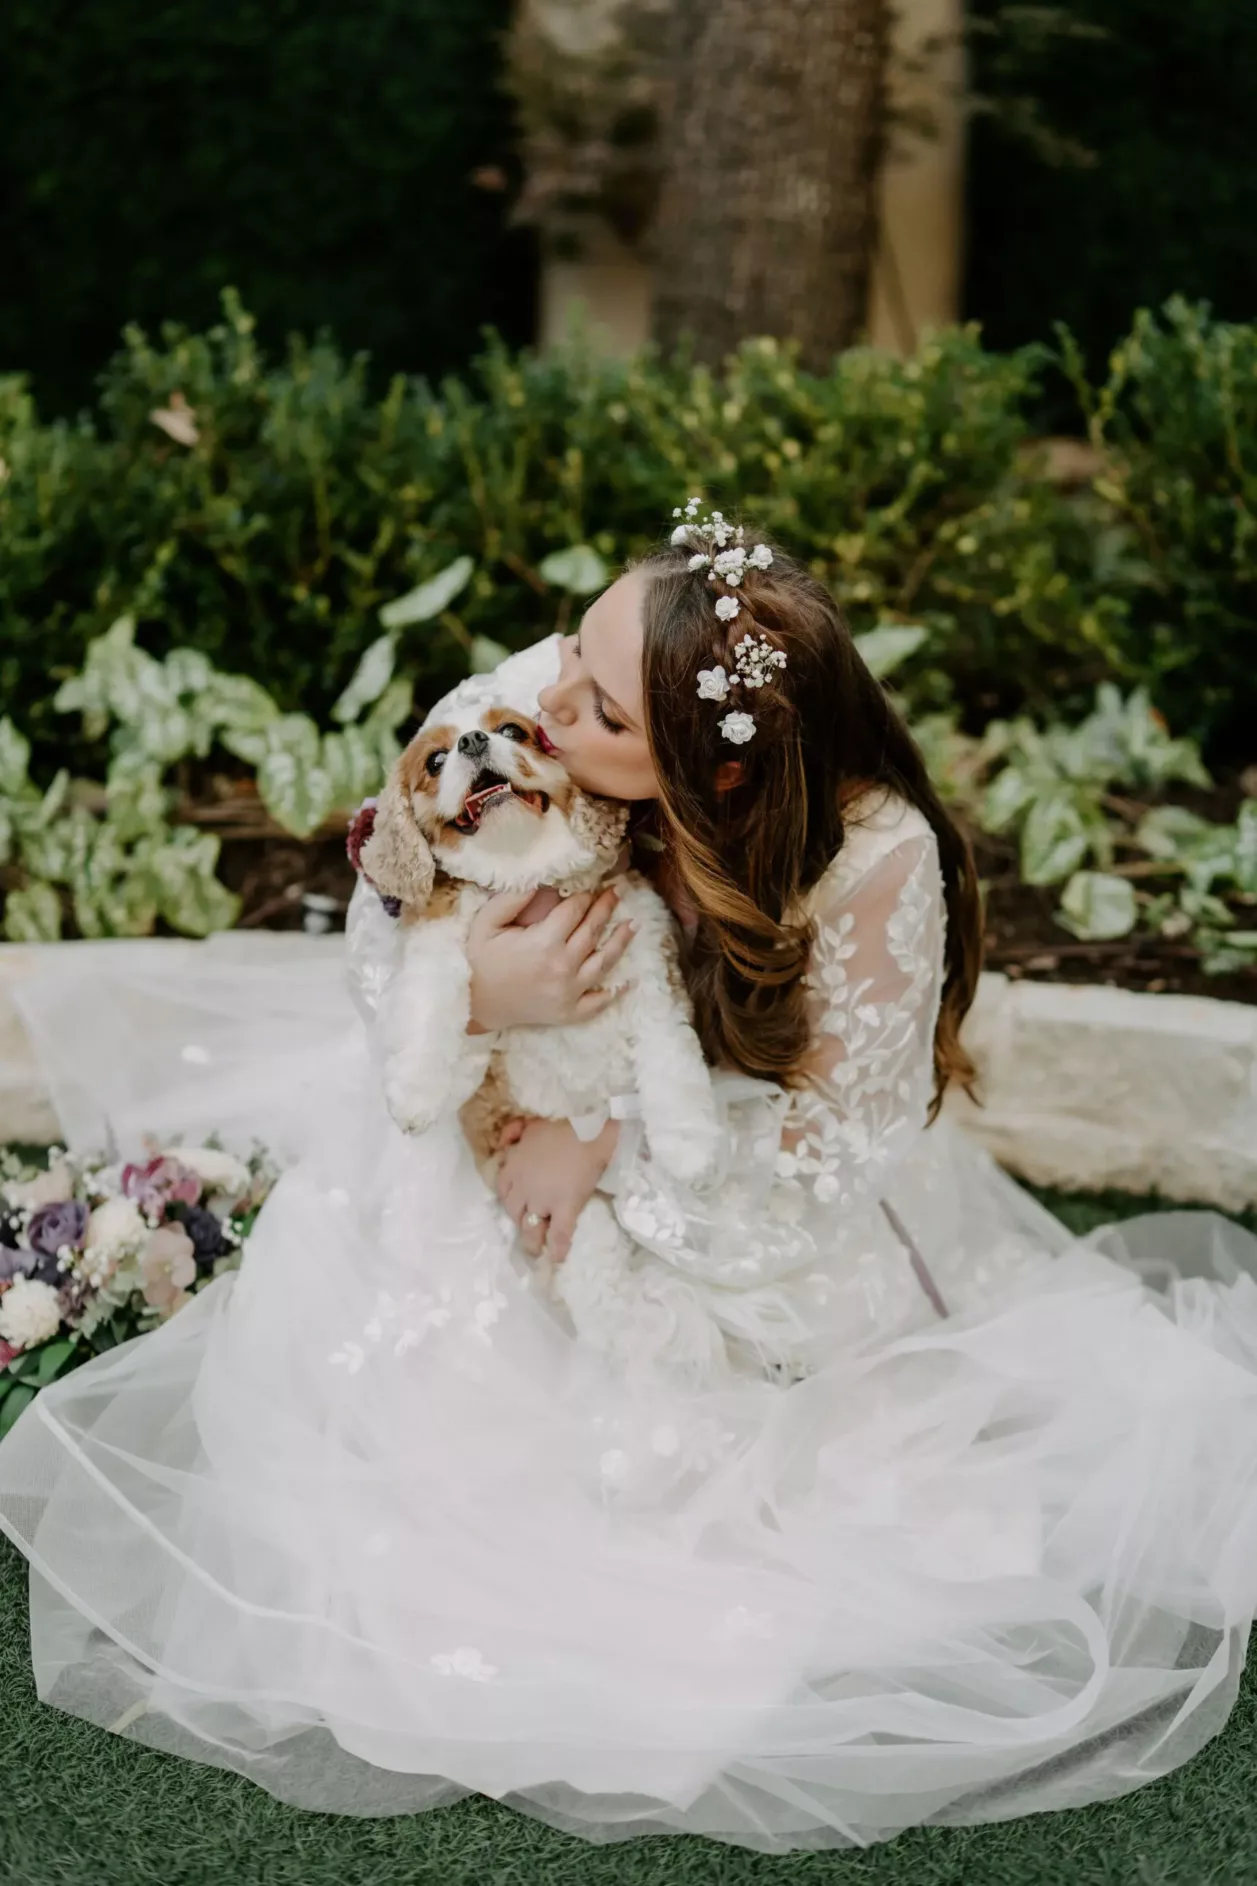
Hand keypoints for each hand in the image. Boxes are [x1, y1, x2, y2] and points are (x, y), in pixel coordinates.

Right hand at [466, 886, 633, 1031]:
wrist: (472, 1004)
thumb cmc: (478, 960)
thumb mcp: (487, 923)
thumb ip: (514, 899)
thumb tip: (543, 878)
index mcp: (544, 943)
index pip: (574, 911)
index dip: (586, 894)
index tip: (594, 882)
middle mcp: (563, 967)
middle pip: (592, 931)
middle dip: (606, 908)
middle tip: (617, 892)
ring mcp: (569, 993)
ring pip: (604, 962)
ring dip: (621, 942)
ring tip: (633, 925)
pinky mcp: (568, 1013)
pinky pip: (598, 1002)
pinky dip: (614, 992)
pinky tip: (627, 982)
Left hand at [496, 1117, 618, 1261]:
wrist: (587, 1127)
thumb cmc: (561, 1123)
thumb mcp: (529, 1124)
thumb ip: (513, 1134)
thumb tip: (504, 1144)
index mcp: (513, 1166)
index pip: (504, 1189)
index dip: (510, 1198)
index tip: (517, 1202)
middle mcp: (522, 1187)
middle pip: (514, 1211)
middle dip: (519, 1219)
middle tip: (528, 1225)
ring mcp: (542, 1200)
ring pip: (530, 1227)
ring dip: (531, 1240)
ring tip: (535, 1250)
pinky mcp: (565, 1207)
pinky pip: (559, 1234)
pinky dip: (558, 1248)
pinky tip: (558, 1259)